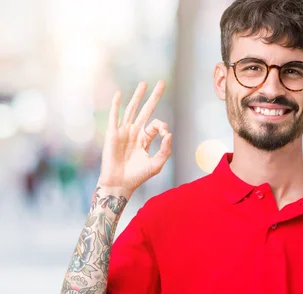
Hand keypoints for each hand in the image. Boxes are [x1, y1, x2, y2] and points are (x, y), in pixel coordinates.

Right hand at [97, 81, 171, 195]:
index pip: (156, 125)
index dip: (162, 126)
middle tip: (162, 83)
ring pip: (132, 110)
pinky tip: (119, 94)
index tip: (165, 133)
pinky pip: (115, 116)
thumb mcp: (156, 164)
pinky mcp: (113, 134)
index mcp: (145, 139)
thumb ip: (165, 150)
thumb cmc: (138, 176)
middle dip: (154, 97)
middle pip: (146, 110)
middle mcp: (134, 132)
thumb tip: (170, 134)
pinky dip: (116, 105)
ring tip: (144, 83)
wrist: (120, 183)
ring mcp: (123, 132)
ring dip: (138, 96)